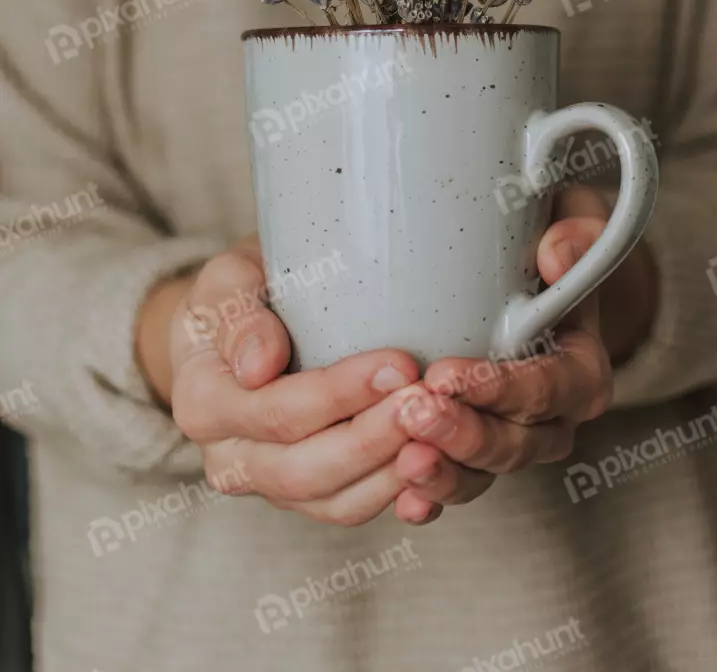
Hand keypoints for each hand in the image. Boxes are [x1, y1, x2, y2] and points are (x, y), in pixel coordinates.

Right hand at [136, 236, 434, 525]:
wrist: (240, 326)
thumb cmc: (240, 295)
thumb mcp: (227, 282)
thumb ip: (237, 314)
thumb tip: (258, 366)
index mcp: (203, 405)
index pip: (276, 412)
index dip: (340, 394)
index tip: (398, 364)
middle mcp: (230, 459)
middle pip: (306, 470)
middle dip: (374, 439)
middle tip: (429, 400)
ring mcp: (270, 484)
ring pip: (335, 502)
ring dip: (392, 473)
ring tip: (440, 431)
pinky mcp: (310, 494)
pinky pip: (354, 507)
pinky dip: (398, 494)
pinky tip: (435, 464)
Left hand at [392, 186, 656, 523]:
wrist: (536, 278)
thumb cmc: (550, 241)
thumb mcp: (575, 220)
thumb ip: (578, 232)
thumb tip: (555, 254)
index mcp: (581, 368)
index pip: (548, 389)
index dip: (502, 389)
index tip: (449, 374)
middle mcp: (552, 417)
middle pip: (513, 443)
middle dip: (463, 433)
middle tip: (413, 410)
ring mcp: (511, 440)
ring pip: (482, 473)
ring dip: (444, 470)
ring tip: (402, 459)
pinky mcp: (471, 450)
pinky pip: (455, 483)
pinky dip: (430, 496)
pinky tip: (403, 498)